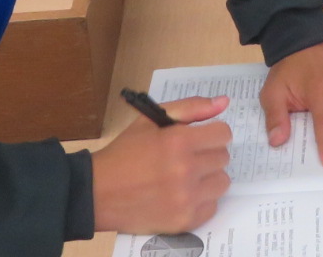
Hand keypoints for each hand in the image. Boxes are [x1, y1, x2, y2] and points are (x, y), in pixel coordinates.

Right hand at [90, 95, 231, 234]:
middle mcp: (186, 170)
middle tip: (187, 157)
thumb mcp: (151, 120)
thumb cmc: (125, 153)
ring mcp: (186, 198)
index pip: (223, 134)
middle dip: (208, 154)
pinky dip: (201, 200)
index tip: (200, 138)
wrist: (99, 192)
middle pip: (223, 157)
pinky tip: (182, 194)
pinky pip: (212, 206)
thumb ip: (190, 107)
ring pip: (222, 182)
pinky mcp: (184, 221)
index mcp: (179, 141)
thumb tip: (224, 102)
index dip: (212, 133)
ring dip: (208, 177)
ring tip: (186, 176)